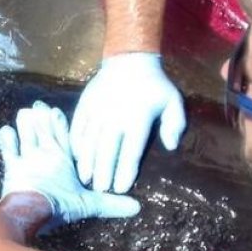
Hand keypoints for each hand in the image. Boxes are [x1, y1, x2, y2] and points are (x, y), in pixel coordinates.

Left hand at [0, 101, 140, 223]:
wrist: (32, 208)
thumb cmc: (61, 204)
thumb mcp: (89, 205)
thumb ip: (109, 204)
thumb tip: (136, 208)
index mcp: (64, 159)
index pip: (64, 137)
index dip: (59, 124)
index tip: (55, 110)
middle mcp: (46, 153)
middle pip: (44, 131)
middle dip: (41, 118)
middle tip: (38, 104)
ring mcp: (27, 158)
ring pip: (27, 135)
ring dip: (25, 124)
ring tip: (24, 111)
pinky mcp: (11, 166)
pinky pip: (8, 150)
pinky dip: (6, 140)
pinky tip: (5, 130)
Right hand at [68, 52, 186, 193]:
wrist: (129, 60)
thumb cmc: (155, 85)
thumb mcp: (173, 101)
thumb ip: (175, 124)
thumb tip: (170, 146)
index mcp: (138, 119)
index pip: (130, 151)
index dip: (125, 171)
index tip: (121, 188)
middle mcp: (115, 117)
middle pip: (107, 150)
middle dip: (103, 172)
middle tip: (100, 190)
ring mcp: (97, 111)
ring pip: (90, 141)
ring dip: (87, 162)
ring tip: (85, 178)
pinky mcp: (85, 105)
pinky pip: (77, 127)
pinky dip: (76, 144)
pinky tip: (76, 157)